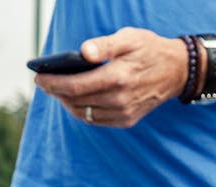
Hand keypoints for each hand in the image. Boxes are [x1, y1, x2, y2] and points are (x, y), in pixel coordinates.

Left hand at [35, 28, 191, 127]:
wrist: (176, 71)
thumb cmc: (149, 49)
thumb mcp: (129, 38)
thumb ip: (104, 45)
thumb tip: (83, 52)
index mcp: (118, 77)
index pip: (75, 86)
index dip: (53, 84)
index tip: (39, 78)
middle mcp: (120, 99)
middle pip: (76, 101)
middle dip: (56, 92)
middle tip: (45, 83)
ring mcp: (124, 113)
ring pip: (83, 113)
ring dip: (67, 103)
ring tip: (59, 91)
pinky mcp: (127, 120)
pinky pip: (96, 119)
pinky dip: (82, 111)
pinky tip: (77, 99)